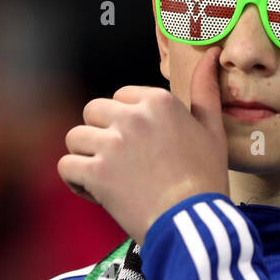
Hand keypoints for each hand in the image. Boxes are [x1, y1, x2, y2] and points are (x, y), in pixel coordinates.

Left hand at [57, 45, 229, 242]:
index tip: (140, 148)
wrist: (193, 223)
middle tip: (120, 164)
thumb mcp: (213, 131)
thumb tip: (210, 57)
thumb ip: (205, 91)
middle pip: (93, 112)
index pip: (120, 98)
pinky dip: (76, 181)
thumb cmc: (205, 182)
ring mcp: (112, 143)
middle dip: (101, 136)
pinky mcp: (97, 172)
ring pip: (75, 137)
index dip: (125, 124)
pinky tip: (95, 192)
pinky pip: (66, 166)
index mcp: (159, 102)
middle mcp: (133, 116)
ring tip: (107, 178)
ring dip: (86, 158)